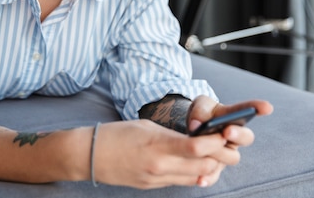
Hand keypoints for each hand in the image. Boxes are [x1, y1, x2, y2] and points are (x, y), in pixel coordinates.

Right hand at [92, 119, 231, 188]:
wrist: (89, 155)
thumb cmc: (116, 134)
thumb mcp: (145, 126)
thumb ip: (171, 135)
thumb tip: (194, 141)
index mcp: (157, 145)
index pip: (197, 147)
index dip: (216, 142)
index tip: (223, 133)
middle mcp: (160, 166)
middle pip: (204, 167)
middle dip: (220, 157)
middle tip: (224, 145)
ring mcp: (157, 180)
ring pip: (197, 178)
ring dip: (209, 168)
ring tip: (212, 155)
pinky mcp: (153, 187)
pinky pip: (181, 182)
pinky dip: (194, 174)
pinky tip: (194, 165)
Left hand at [187, 96, 273, 185]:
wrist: (191, 131)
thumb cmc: (201, 115)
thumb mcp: (200, 105)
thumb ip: (200, 110)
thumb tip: (196, 125)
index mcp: (234, 116)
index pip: (247, 109)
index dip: (257, 108)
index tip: (267, 107)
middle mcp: (236, 136)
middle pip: (246, 137)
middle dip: (238, 134)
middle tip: (227, 131)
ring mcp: (227, 153)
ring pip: (231, 157)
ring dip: (219, 153)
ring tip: (205, 150)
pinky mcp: (216, 168)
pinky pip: (215, 175)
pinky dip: (208, 177)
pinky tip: (201, 179)